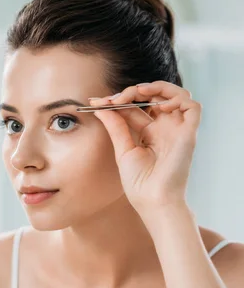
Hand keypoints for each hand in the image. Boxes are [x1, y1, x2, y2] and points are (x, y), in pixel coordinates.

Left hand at [90, 81, 201, 212]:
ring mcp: (177, 129)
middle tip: (115, 99)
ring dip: (157, 88)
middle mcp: (164, 128)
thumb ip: (115, 127)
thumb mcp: (123, 150)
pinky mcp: (189, 133)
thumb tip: (100, 107)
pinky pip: (192, 106)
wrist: (152, 200)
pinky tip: (159, 107)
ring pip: (176, 94)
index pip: (135, 107)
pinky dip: (177, 98)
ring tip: (137, 93)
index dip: (118, 100)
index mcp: (149, 133)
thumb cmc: (139, 183)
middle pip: (155, 96)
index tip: (96, 101)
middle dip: (134, 91)